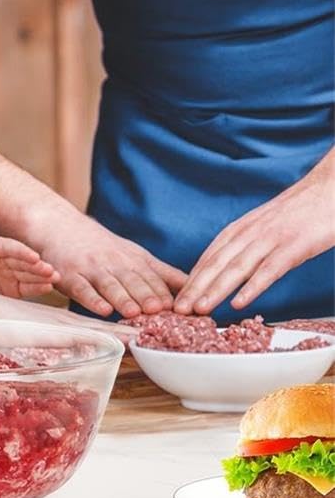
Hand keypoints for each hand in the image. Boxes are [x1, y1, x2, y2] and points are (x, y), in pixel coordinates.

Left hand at [0, 229, 58, 297]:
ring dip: (41, 274)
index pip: (6, 246)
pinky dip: (37, 287)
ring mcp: (7, 273)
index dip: (20, 251)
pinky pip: (27, 287)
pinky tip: (48, 286)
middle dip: (36, 264)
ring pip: (27, 272)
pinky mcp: (11, 289)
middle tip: (50, 270)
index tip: (34, 256)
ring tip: (55, 277)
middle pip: (20, 259)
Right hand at [33, 216, 187, 317]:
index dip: (167, 294)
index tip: (179, 309)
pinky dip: (92, 300)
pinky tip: (101, 309)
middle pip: (134, 282)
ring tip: (132, 313)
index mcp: (135, 260)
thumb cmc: (102, 246)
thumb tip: (199, 289)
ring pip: (110, 285)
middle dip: (147, 296)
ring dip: (122, 299)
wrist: (61, 226)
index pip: (155, 278)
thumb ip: (164, 274)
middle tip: (158, 310)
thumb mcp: (135, 255)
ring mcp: (92, 269)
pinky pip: (83, 289)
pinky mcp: (71, 275)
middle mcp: (115, 264)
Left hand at [174, 159, 334, 314]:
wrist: (329, 188)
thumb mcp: (264, 225)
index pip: (209, 257)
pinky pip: (269, 270)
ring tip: (199, 309)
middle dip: (194, 288)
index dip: (191, 279)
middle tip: (178, 309)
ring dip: (215, 290)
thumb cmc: (299, 212)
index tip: (177, 298)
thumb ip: (246, 243)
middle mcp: (249, 233)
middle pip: (216, 264)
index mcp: (240, 229)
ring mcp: (271, 239)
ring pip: (236, 268)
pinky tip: (239, 303)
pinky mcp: (294, 246)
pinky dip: (252, 287)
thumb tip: (228, 267)